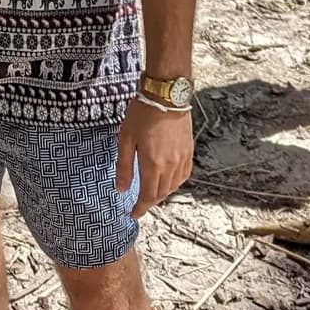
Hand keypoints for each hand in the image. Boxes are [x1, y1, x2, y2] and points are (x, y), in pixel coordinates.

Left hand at [115, 98, 193, 218]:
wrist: (166, 95)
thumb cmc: (142, 113)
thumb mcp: (125, 138)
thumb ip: (124, 166)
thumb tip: (120, 189)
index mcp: (153, 164)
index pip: (148, 196)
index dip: (140, 208)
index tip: (133, 214)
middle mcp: (170, 165)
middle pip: (161, 193)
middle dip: (149, 201)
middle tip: (139, 203)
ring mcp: (182, 159)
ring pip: (174, 186)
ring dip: (162, 193)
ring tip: (151, 192)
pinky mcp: (189, 150)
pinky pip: (183, 175)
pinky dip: (175, 182)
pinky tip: (168, 179)